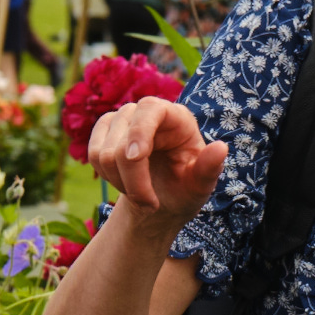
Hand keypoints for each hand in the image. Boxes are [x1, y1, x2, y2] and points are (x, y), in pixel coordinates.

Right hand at [90, 97, 227, 226]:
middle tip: (149, 204)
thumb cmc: (184, 190)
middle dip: (132, 181)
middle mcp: (148, 111)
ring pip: (103, 153)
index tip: (135, 158)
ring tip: (140, 193)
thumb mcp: (200, 186)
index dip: (139, 132)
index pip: (150, 109)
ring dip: (120, 183)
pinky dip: (107, 177)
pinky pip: (92, 155)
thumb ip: (209, 169)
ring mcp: (123, 119)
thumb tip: (221, 148)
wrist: (162, 200)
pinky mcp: (104, 130)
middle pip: (122, 142)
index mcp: (176, 117)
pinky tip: (124, 183)